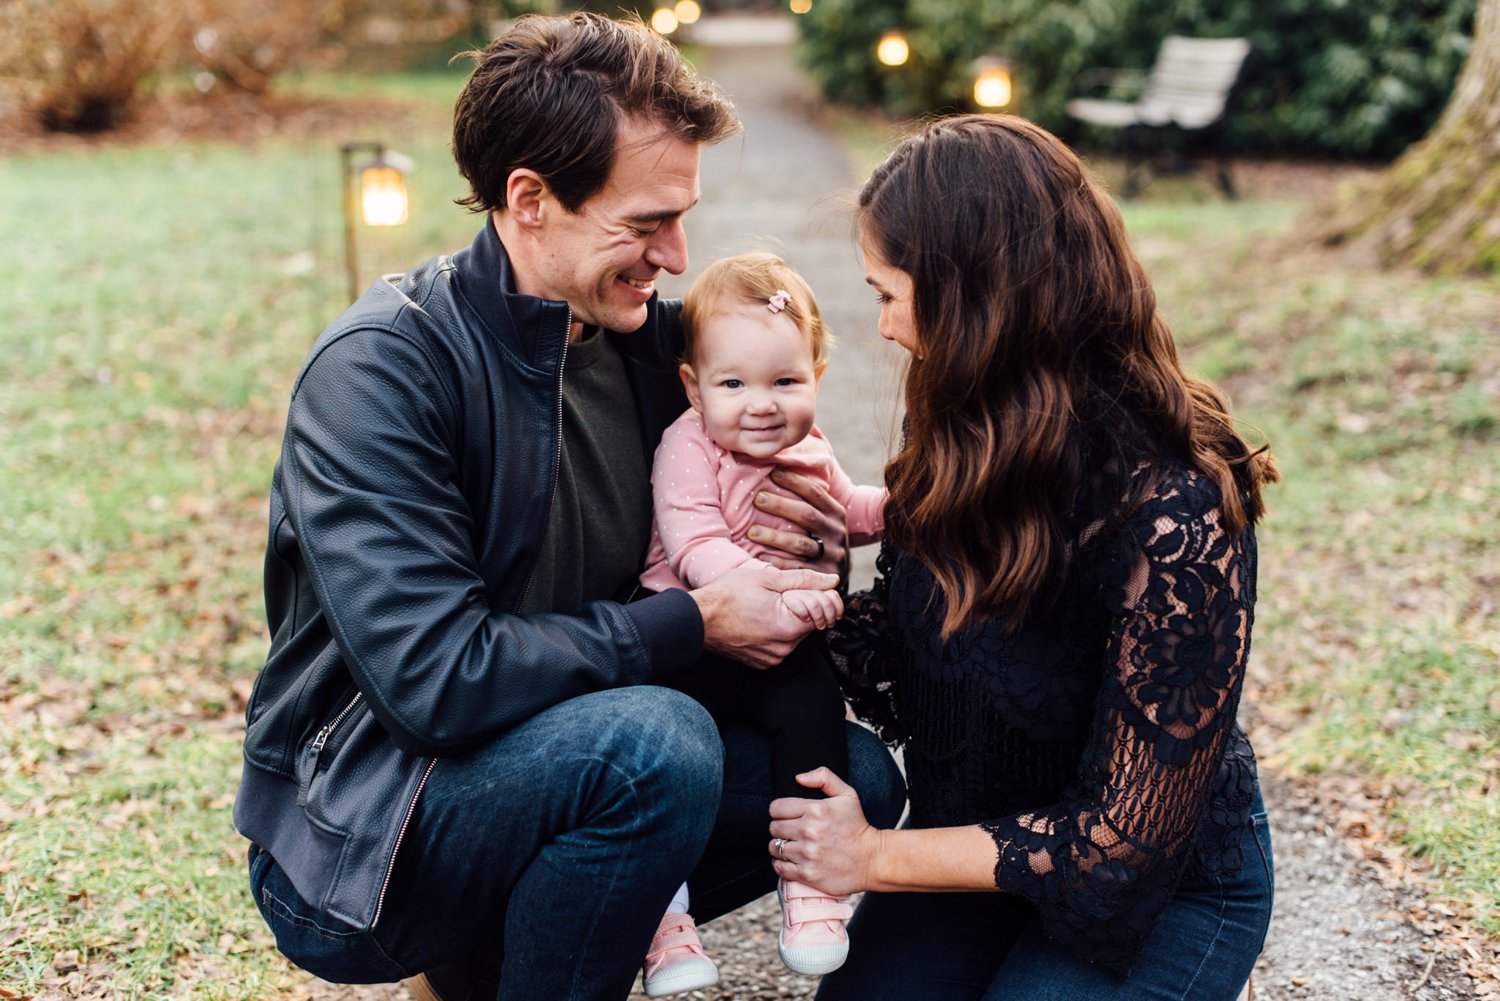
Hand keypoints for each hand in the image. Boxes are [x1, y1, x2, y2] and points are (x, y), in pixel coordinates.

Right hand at [691, 564, 839, 669]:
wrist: (696, 620)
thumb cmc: (726, 596)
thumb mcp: (768, 578)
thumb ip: (805, 580)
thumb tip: (832, 580)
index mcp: (789, 627)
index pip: (824, 612)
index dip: (816, 596)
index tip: (799, 589)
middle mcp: (784, 649)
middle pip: (809, 623)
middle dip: (799, 607)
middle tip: (774, 596)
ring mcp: (772, 659)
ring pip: (793, 634)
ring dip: (785, 619)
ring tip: (761, 607)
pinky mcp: (761, 663)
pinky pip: (778, 645)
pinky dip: (773, 632)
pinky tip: (755, 620)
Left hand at [748, 469, 848, 570]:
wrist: (837, 575)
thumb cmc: (820, 538)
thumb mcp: (823, 518)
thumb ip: (808, 500)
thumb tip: (777, 468)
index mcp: (836, 513)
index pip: (815, 493)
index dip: (794, 481)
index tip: (772, 473)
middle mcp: (837, 532)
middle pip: (807, 515)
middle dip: (781, 506)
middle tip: (757, 499)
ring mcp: (831, 555)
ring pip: (800, 544)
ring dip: (774, 537)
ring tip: (751, 531)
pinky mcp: (821, 575)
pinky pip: (796, 568)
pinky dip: (777, 562)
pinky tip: (759, 556)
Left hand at [767, 768, 881, 896]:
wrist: (873, 859)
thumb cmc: (857, 826)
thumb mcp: (847, 795)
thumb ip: (824, 777)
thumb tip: (798, 778)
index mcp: (815, 809)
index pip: (776, 808)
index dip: (780, 811)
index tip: (788, 816)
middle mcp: (809, 831)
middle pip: (773, 827)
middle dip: (780, 828)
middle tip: (791, 832)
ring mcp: (807, 854)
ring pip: (774, 847)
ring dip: (779, 847)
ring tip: (791, 846)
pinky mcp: (807, 874)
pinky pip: (779, 867)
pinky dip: (781, 864)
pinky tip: (791, 861)